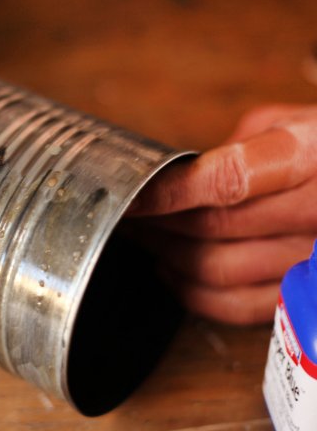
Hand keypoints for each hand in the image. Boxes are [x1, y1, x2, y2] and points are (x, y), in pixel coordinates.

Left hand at [129, 104, 316, 324]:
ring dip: (167, 254)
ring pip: (217, 270)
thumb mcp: (283, 124)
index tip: (131, 195)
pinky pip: (235, 305)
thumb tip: (176, 181)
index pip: (226, 180)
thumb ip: (231, 150)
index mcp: (308, 155)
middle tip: (132, 212)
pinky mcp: (302, 293)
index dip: (168, 192)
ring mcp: (310, 259)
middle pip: (213, 228)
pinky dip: (191, 291)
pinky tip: (172, 268)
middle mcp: (316, 210)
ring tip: (145, 236)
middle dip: (158, 222)